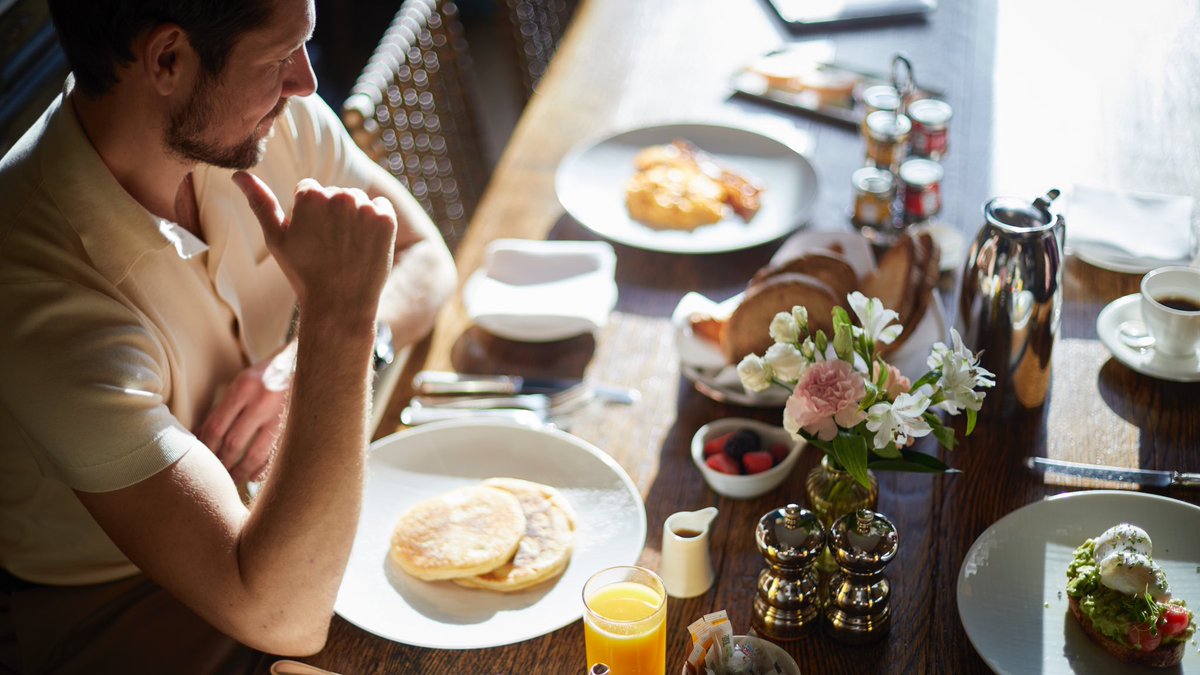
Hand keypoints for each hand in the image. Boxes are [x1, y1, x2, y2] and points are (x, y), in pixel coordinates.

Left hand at [196, 343, 295, 482]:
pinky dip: (264, 469)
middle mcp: (261, 402)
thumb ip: (223, 408)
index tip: (200, 460)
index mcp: (244, 389)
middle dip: (221, 463)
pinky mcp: (295, 426)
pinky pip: (276, 455)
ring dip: (240, 471)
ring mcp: (281, 415)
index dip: (206, 448)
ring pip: (254, 454)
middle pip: (233, 443)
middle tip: (215, 476)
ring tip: (232, 480)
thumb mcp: (242, 383)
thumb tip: (200, 434)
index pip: (216, 427)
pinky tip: (254, 476)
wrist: (303, 363)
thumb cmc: (268, 376)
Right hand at [232, 172, 396, 320]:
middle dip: (332, 215)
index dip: (308, 216)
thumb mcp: (276, 238)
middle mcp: (339, 195)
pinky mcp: (387, 220)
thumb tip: (237, 174)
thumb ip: (260, 202)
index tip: (311, 239)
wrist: (340, 304)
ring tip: (347, 248)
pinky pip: (382, 207)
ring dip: (355, 218)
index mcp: (310, 195)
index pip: (309, 190)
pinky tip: (367, 244)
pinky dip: (377, 223)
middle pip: (335, 194)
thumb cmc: (304, 273)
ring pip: (358, 201)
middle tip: (329, 248)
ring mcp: (365, 208)